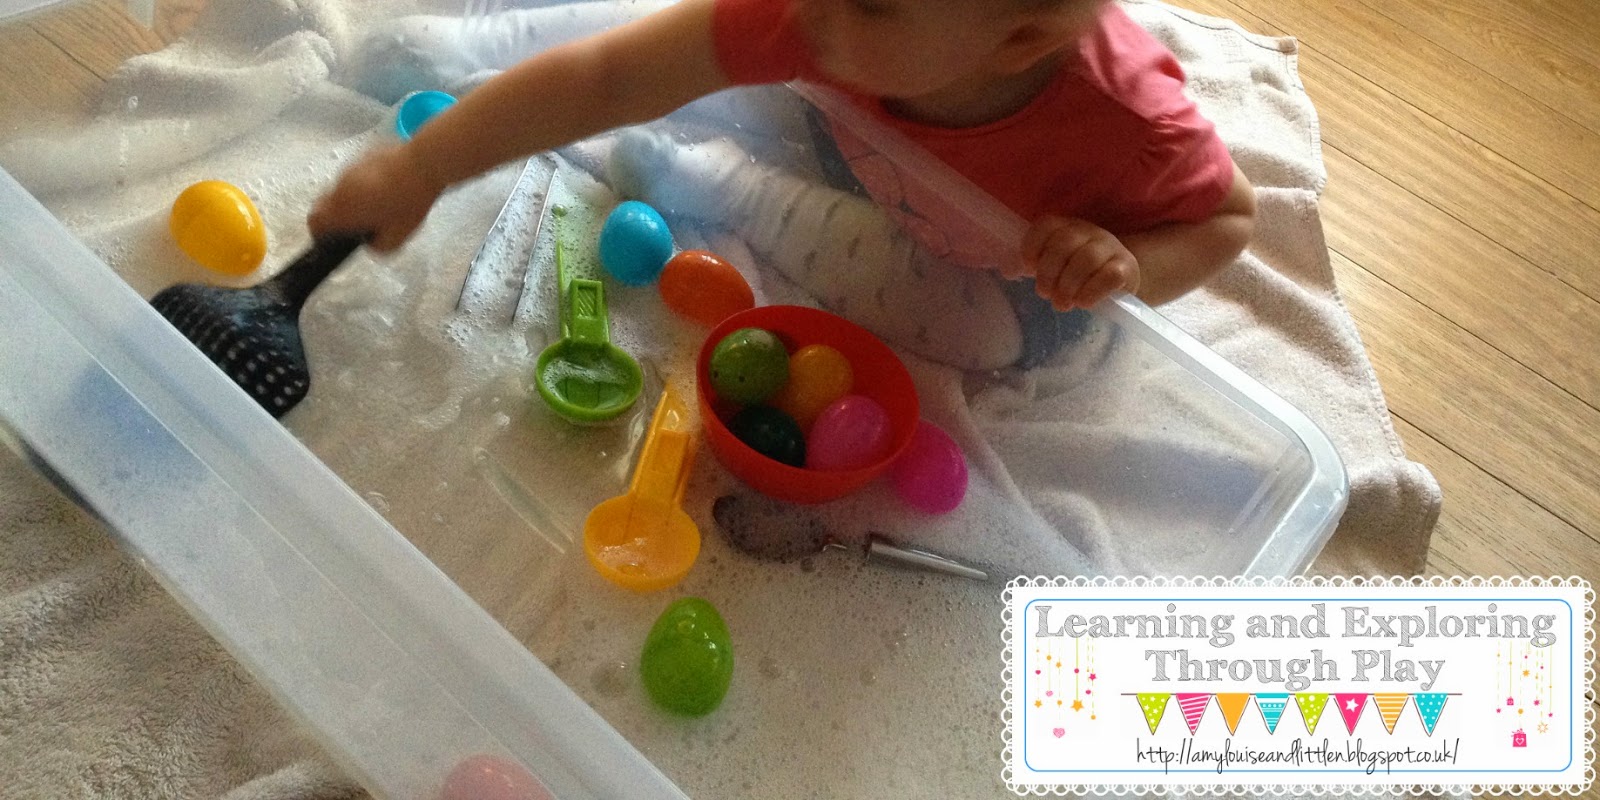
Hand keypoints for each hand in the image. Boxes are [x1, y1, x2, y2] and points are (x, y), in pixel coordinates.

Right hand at [308, 144, 444, 252]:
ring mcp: (349, 167)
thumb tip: (370, 245)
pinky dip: (363, 182)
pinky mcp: (363, 154)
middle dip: (335, 215)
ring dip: (351, 197)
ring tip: (376, 204)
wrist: (422, 165)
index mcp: (341, 209)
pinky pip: (356, 172)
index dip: (320, 233)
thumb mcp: (396, 238)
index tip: (332, 237)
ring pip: (341, 186)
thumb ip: (377, 248)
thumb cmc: (407, 203)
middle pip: (324, 203)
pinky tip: (385, 186)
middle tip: (355, 223)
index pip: (314, 222)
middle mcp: (339, 186)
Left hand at [1021, 216, 1139, 310]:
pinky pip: (1110, 275)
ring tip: (1062, 304)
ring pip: (1087, 258)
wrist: (1120, 279)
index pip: (1047, 225)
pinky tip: (1083, 303)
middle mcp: (1089, 232)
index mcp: (1067, 227)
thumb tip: (1008, 269)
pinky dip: (1092, 291)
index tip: (1028, 267)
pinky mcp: (1126, 267)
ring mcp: (1110, 247)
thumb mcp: (1057, 266)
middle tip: (1044, 294)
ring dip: (1068, 285)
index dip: (1033, 245)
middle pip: (1064, 242)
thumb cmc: (1079, 273)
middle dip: (1049, 271)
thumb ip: (1034, 265)